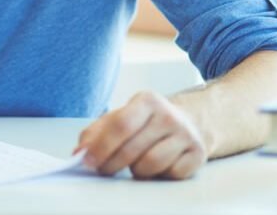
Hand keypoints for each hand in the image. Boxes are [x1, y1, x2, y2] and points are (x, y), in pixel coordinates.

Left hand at [75, 91, 205, 179]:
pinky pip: (170, 174)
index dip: (101, 146)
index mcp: (147, 100)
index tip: (85, 160)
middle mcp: (169, 115)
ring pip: (150, 165)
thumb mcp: (123, 116)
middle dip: (111, 164)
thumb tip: (79, 152)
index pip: (120, 125)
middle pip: (132, 149)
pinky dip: (158, 175)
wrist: (190, 121)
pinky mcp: (197, 154)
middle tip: (103, 169)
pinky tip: (157, 166)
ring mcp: (186, 134)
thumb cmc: (148, 122)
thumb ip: (97, 132)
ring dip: (136, 171)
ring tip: (135, 163)